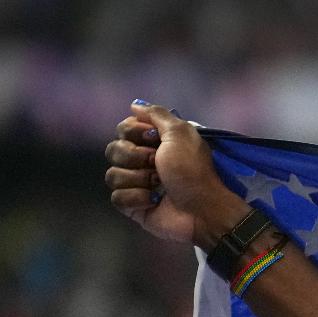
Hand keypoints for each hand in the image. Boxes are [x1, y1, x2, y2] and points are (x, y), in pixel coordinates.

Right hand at [104, 101, 247, 245]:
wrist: (203, 209)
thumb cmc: (194, 170)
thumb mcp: (180, 133)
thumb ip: (157, 114)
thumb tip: (135, 105)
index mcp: (152, 143)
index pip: (122, 129)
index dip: (134, 133)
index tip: (153, 139)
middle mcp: (141, 162)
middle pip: (113, 150)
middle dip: (136, 157)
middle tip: (158, 164)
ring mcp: (136, 184)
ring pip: (112, 175)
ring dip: (139, 179)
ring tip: (159, 184)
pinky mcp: (133, 206)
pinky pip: (117, 197)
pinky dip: (137, 198)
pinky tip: (154, 201)